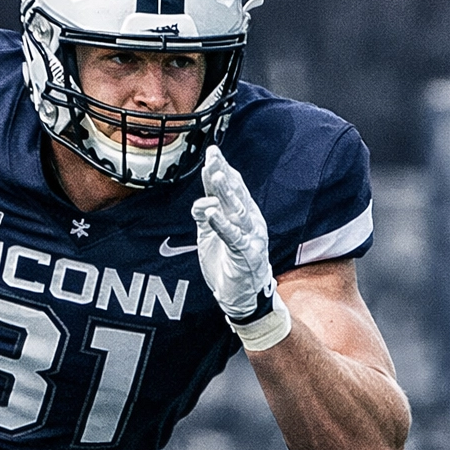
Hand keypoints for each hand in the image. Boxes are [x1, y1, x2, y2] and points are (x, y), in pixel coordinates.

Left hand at [192, 145, 291, 350]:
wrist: (242, 296)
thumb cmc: (227, 263)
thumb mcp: (210, 236)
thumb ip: (206, 216)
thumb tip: (200, 202)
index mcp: (242, 215)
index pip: (232, 188)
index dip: (222, 170)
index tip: (212, 152)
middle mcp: (250, 222)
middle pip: (235, 194)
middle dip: (223, 174)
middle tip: (213, 156)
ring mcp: (250, 237)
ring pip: (237, 211)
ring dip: (225, 194)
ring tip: (216, 177)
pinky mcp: (246, 254)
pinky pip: (233, 237)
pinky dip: (221, 224)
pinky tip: (211, 213)